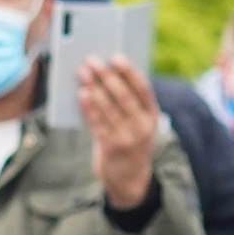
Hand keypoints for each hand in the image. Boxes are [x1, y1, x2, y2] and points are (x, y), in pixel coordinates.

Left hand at [76, 54, 160, 211]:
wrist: (129, 177)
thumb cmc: (131, 140)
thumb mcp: (139, 123)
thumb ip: (129, 102)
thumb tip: (107, 73)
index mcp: (152, 116)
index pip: (143, 90)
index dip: (130, 73)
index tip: (117, 57)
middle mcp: (142, 127)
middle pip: (124, 97)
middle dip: (107, 76)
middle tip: (92, 60)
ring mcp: (127, 138)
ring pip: (109, 108)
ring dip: (94, 87)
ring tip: (83, 72)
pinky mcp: (110, 147)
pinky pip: (97, 123)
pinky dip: (89, 107)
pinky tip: (82, 93)